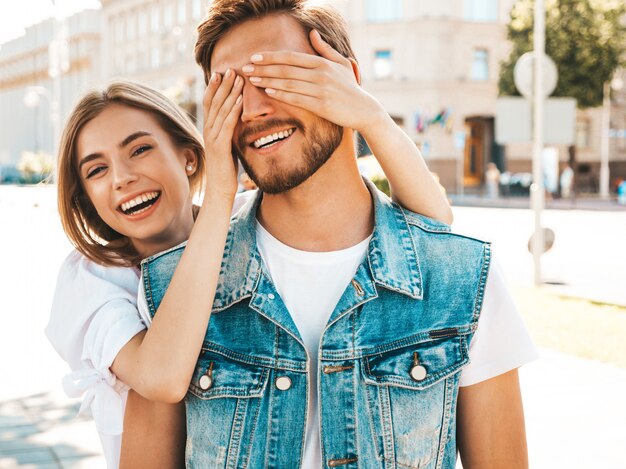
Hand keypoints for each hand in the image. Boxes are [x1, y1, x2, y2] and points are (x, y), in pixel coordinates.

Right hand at [202, 69, 243, 198]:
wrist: (219, 189)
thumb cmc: (226, 168)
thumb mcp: (228, 144)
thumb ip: (229, 131)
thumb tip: (237, 119)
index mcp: (210, 129)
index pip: (210, 102)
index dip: (215, 86)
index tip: (223, 71)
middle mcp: (208, 130)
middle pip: (214, 101)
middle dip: (223, 83)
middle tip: (232, 67)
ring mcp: (213, 137)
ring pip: (220, 109)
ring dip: (230, 92)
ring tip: (238, 77)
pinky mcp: (220, 146)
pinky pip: (227, 124)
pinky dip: (233, 110)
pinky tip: (240, 99)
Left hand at [242, 30, 385, 134]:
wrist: (364, 109)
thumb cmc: (350, 86)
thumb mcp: (341, 63)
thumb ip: (325, 49)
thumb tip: (312, 33)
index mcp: (322, 62)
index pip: (290, 57)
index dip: (270, 56)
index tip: (254, 57)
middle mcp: (320, 74)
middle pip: (285, 69)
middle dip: (263, 68)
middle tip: (246, 68)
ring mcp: (320, 90)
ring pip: (288, 83)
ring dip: (267, 81)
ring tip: (252, 79)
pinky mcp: (321, 105)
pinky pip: (296, 98)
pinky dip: (281, 94)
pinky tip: (268, 92)